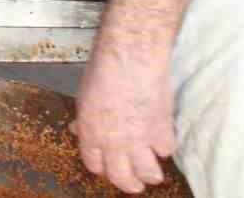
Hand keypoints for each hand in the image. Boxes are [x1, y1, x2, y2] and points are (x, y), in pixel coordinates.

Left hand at [71, 46, 175, 192]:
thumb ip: (85, 119)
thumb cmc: (104, 69)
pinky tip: (163, 142)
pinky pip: (165, 151)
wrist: (130, 59)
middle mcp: (114, 142)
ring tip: (153, 175)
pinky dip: (165, 149)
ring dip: (150, 175)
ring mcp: (139, 140)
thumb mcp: (84, 96)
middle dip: (128, 184)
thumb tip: (78, 129)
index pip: (94, 164)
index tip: (107, 167)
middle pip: (121, 177)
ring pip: (147, 173)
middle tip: (134, 185)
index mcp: (91, 133)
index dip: (101, 167)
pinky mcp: (161, 132)